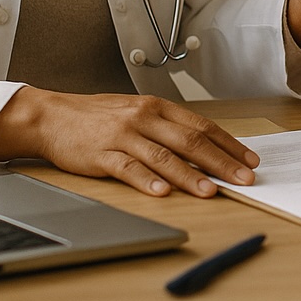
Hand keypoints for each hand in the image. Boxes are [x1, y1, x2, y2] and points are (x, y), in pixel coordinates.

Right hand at [0, 86, 258, 197]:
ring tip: (211, 190)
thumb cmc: (97, 117)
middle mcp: (143, 118)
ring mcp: (122, 135)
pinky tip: (162, 193)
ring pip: (163, 156)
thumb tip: (205, 149)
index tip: (249, 159)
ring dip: (190, 175)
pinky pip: (128, 168)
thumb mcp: (137, 113)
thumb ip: (167, 128)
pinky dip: (147, 181)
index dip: (228, 144)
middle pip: (190, 141)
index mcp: (157, 107)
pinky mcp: (101, 154)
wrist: (51, 116)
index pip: (202, 126)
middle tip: (244, 178)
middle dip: (221, 162)